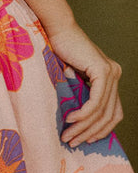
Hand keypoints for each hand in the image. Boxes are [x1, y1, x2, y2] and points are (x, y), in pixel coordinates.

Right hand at [43, 20, 124, 146]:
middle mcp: (115, 75)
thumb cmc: (60, 51)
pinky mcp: (103, 71)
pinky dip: (83, 114)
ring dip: (83, 127)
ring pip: (101, 110)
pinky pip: (96, 101)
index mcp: (111, 77)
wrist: (57, 30)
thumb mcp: (74, 78)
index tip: (85, 140)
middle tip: (72, 142)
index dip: (102, 130)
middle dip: (90, 132)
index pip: (114, 112)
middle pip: (109, 115)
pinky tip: (71, 119)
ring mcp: (111, 72)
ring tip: (68, 135)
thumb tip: (79, 124)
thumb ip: (81, 94)